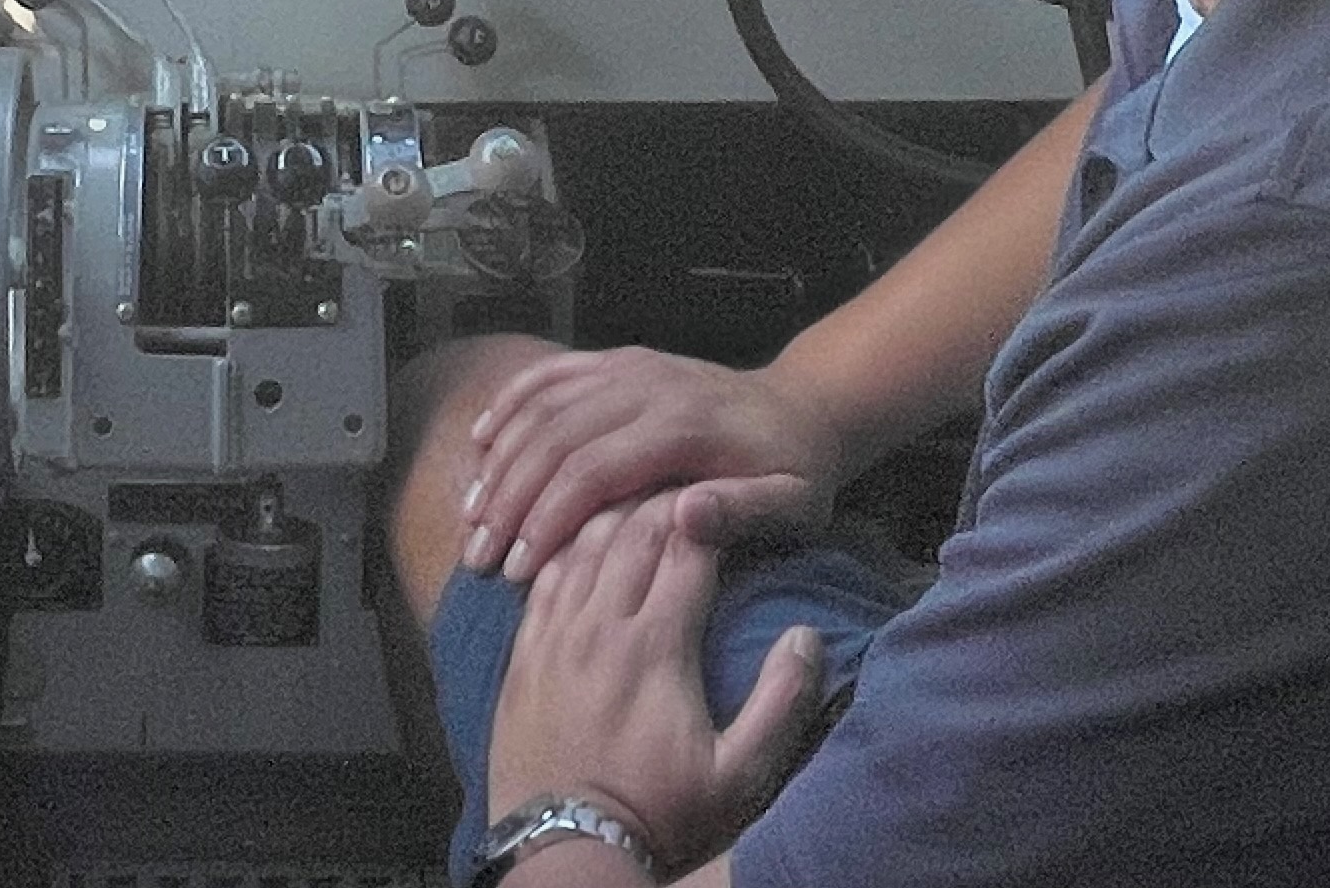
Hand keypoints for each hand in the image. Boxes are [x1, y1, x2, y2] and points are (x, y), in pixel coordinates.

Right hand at [463, 347, 841, 584]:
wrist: (804, 406)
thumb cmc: (796, 470)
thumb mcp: (795, 504)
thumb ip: (743, 513)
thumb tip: (683, 519)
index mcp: (685, 426)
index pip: (595, 470)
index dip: (549, 519)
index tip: (518, 569)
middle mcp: (648, 386)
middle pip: (556, 438)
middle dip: (509, 499)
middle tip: (478, 555)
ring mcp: (629, 366)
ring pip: (544, 406)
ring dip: (500, 460)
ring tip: (471, 515)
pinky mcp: (618, 361)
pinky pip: (551, 374)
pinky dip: (510, 404)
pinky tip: (482, 441)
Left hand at [484, 489, 824, 874]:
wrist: (568, 854)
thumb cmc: (660, 817)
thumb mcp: (740, 778)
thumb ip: (781, 704)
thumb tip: (806, 637)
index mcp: (657, 646)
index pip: (687, 548)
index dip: (710, 509)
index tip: (727, 491)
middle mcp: (600, 627)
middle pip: (632, 532)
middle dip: (663, 498)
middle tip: (686, 480)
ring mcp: (555, 637)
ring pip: (581, 544)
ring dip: (612, 512)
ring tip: (637, 494)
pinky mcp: (523, 656)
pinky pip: (541, 579)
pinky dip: (563, 547)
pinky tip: (578, 539)